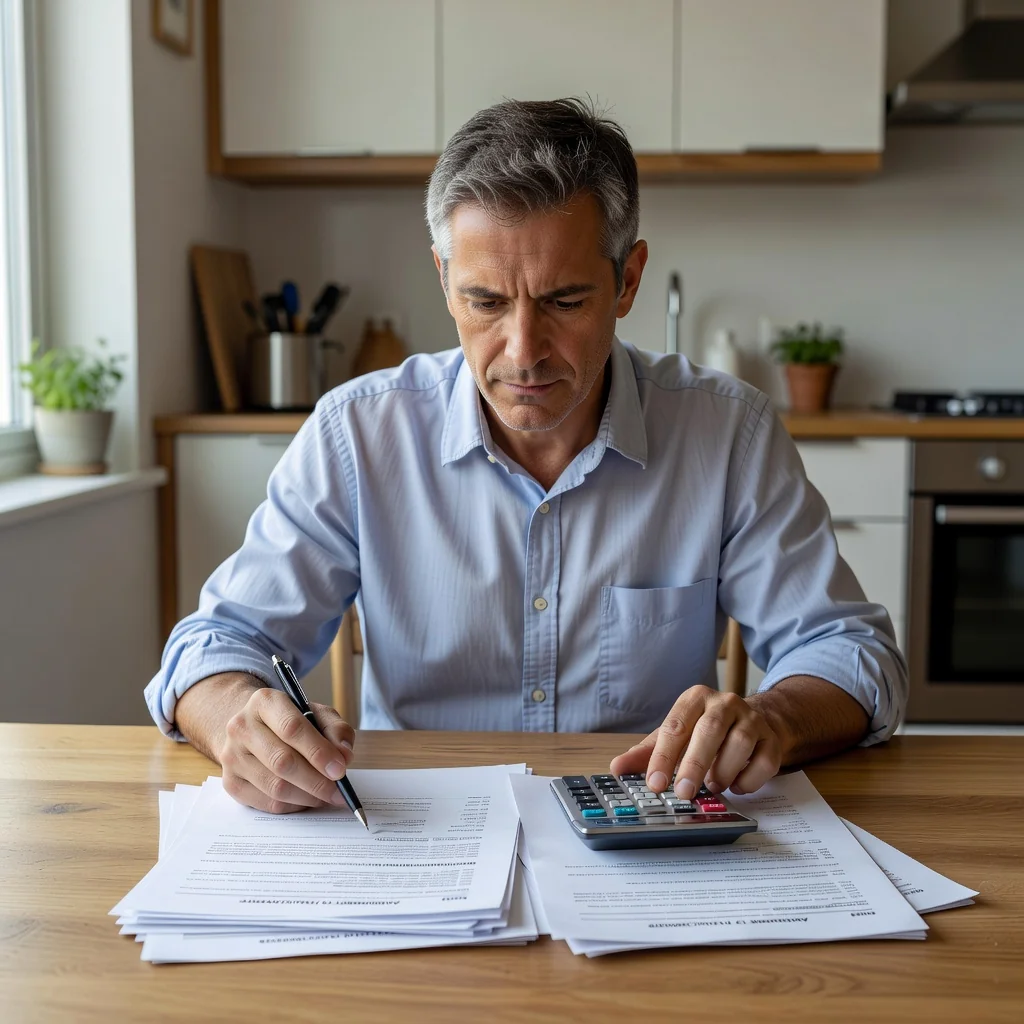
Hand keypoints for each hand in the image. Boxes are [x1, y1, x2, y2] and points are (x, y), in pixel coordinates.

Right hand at [219, 687, 355, 812]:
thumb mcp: (317, 713)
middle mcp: (241, 727)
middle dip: (316, 781)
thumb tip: (344, 756)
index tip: (340, 770)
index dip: (318, 752)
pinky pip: (267, 803)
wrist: (252, 728)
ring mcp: (231, 756)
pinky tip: (306, 799)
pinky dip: (293, 806)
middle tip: (339, 792)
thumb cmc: (291, 721)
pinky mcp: (230, 782)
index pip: (291, 728)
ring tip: (326, 796)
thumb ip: (336, 730)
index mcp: (265, 702)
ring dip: (307, 797)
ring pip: (275, 787)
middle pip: (282, 761)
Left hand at [609, 686, 784, 799]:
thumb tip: (617, 768)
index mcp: (695, 699)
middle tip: (683, 792)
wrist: (753, 721)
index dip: (663, 757)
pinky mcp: (772, 739)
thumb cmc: (705, 731)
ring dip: (723, 771)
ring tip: (712, 786)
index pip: (675, 726)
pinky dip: (749, 780)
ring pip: (739, 744)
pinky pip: (764, 761)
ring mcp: (751, 719)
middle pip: (709, 730)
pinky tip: (737, 785)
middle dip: (694, 764)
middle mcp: (724, 703)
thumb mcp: (675, 736)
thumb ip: (647, 753)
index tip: (654, 784)